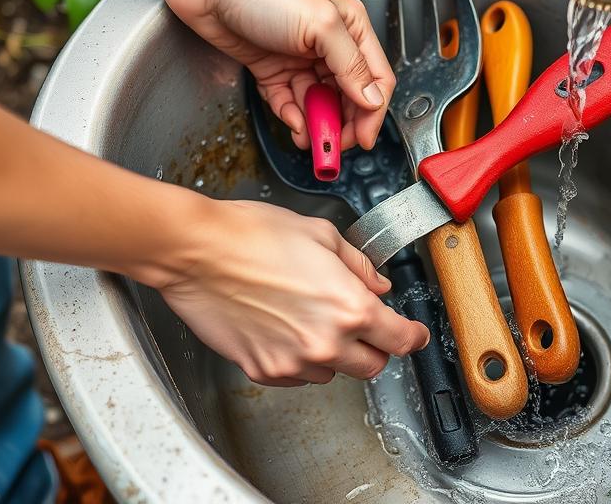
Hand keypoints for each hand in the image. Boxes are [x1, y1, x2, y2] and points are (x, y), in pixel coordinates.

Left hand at [150, 0, 394, 150]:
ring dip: (315, 124)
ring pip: (317, 102)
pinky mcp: (270, 66)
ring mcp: (297, 56)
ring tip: (308, 139)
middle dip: (342, 124)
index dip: (372, 113)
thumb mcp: (320, 25)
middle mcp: (328, 43)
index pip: (375, 80)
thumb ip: (350, 65)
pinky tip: (290, 122)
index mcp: (350, 28)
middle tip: (331, 148)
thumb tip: (372, 99)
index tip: (361, 140)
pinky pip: (287, 100)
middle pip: (348, 96)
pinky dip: (290, 115)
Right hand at [156, 199, 428, 385]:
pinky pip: (298, 376)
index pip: (400, 339)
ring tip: (312, 318)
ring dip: (335, 354)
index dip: (413, 336)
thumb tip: (377, 284)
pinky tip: (286, 328)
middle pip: (373, 365)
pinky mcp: (263, 370)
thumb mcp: (321, 235)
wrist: (196, 251)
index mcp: (349, 307)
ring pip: (334, 374)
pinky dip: (301, 360)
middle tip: (362, 322)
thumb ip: (358, 265)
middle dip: (374, 346)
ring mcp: (293, 362)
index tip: (414, 333)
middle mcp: (325, 342)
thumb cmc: (251, 236)